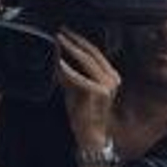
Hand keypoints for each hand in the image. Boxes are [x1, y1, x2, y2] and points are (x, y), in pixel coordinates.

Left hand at [58, 30, 119, 154]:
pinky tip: (57, 62)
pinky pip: (79, 78)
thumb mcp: (74, 89)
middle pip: (91, 53)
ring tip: (57, 39)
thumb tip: (54, 59)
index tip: (65, 31)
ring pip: (87, 61)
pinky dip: (66, 69)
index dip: (80, 40)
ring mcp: (108, 85)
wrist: (91, 136)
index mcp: (110, 75)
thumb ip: (69, 75)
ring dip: (70, 49)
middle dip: (74, 40)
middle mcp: (112, 78)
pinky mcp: (99, 93)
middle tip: (59, 30)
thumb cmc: (82, 113)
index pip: (94, 53)